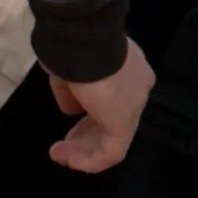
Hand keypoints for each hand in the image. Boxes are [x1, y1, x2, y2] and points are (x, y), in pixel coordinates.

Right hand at [44, 49, 157, 175]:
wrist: (84, 36)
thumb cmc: (75, 47)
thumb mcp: (70, 67)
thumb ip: (73, 91)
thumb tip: (71, 109)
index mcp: (128, 67)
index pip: (111, 95)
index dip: (89, 109)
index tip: (70, 116)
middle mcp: (136, 87)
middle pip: (112, 117)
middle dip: (87, 133)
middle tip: (65, 144)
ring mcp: (134, 105)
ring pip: (113, 136)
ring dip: (85, 150)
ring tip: (61, 155)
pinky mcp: (124, 123)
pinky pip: (111, 151)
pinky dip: (90, 160)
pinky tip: (70, 161)